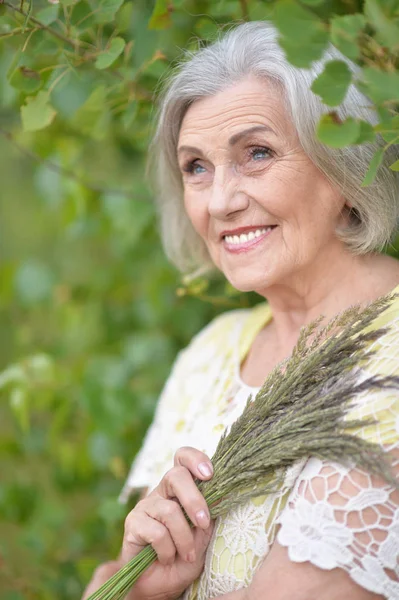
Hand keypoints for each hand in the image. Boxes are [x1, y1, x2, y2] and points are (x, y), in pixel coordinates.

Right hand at [82, 447, 213, 599]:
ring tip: (187, 555)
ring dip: (184, 538)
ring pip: (169, 510)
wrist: (161, 585)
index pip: (182, 458)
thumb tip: (222, 493)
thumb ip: (210, 513)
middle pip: (175, 475)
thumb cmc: (185, 556)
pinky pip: (156, 531)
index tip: (209, 474)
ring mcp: (145, 506)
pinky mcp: (133, 523)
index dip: (195, 459)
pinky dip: (167, 549)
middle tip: (203, 523)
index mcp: (180, 488)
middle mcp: (162, 491)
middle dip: (194, 500)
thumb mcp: (204, 534)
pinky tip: (166, 557)